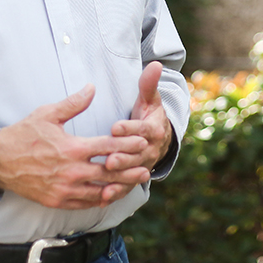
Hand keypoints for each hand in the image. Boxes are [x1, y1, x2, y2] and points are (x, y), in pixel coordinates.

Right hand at [0, 84, 151, 208]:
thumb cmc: (23, 135)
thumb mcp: (47, 114)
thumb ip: (73, 103)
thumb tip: (92, 88)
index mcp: (72, 148)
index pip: (108, 146)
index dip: (128, 144)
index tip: (142, 142)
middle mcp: (71, 171)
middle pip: (109, 172)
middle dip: (130, 170)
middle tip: (147, 167)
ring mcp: (65, 189)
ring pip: (100, 191)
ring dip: (119, 187)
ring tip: (134, 184)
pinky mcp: (57, 201)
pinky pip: (85, 203)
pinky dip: (99, 199)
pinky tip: (109, 195)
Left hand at [107, 62, 172, 195]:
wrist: (159, 140)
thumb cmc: (148, 115)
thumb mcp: (150, 99)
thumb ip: (148, 84)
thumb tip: (156, 64)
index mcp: (153, 130)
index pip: (142, 130)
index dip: (130, 129)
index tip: (116, 127)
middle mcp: (150, 150)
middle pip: (136, 155)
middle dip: (123, 158)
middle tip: (108, 159)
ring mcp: (143, 166)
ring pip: (132, 173)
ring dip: (119, 178)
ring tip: (104, 181)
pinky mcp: (135, 178)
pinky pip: (127, 186)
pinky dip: (117, 193)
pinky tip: (103, 197)